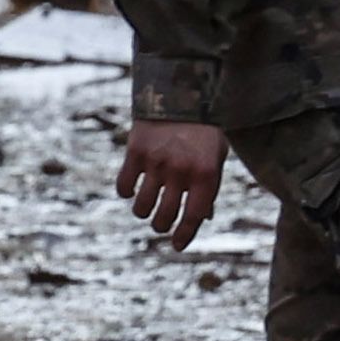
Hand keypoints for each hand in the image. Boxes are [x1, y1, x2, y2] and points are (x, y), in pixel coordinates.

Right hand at [118, 119, 229, 247]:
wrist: (179, 94)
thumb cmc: (202, 131)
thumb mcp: (215, 157)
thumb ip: (209, 187)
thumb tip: (202, 218)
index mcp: (205, 174)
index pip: (193, 217)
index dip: (184, 236)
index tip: (176, 245)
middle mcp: (180, 171)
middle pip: (164, 216)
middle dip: (161, 224)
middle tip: (161, 221)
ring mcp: (156, 162)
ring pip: (142, 207)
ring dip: (144, 212)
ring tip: (147, 207)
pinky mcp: (135, 153)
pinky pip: (124, 186)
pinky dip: (127, 193)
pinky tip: (132, 190)